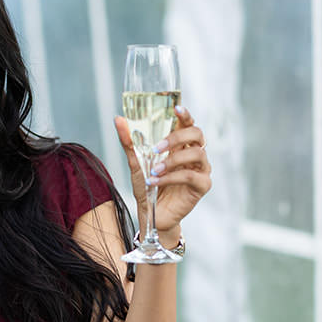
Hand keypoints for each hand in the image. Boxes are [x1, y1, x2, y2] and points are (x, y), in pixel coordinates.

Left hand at [115, 106, 210, 241]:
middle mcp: (194, 154)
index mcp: (181, 145)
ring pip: (197, 154)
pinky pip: (191, 176)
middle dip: (177, 137)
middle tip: (157, 147)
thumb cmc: (147, 187)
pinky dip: (171, 177)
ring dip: (172, 160)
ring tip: (154, 170)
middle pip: (197, 134)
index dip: (185, 114)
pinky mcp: (202, 185)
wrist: (151, 214)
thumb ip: (130, 141)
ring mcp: (201, 169)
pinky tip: (155, 182)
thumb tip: (119, 119)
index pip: (188, 124)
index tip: (176, 108)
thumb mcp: (136, 162)